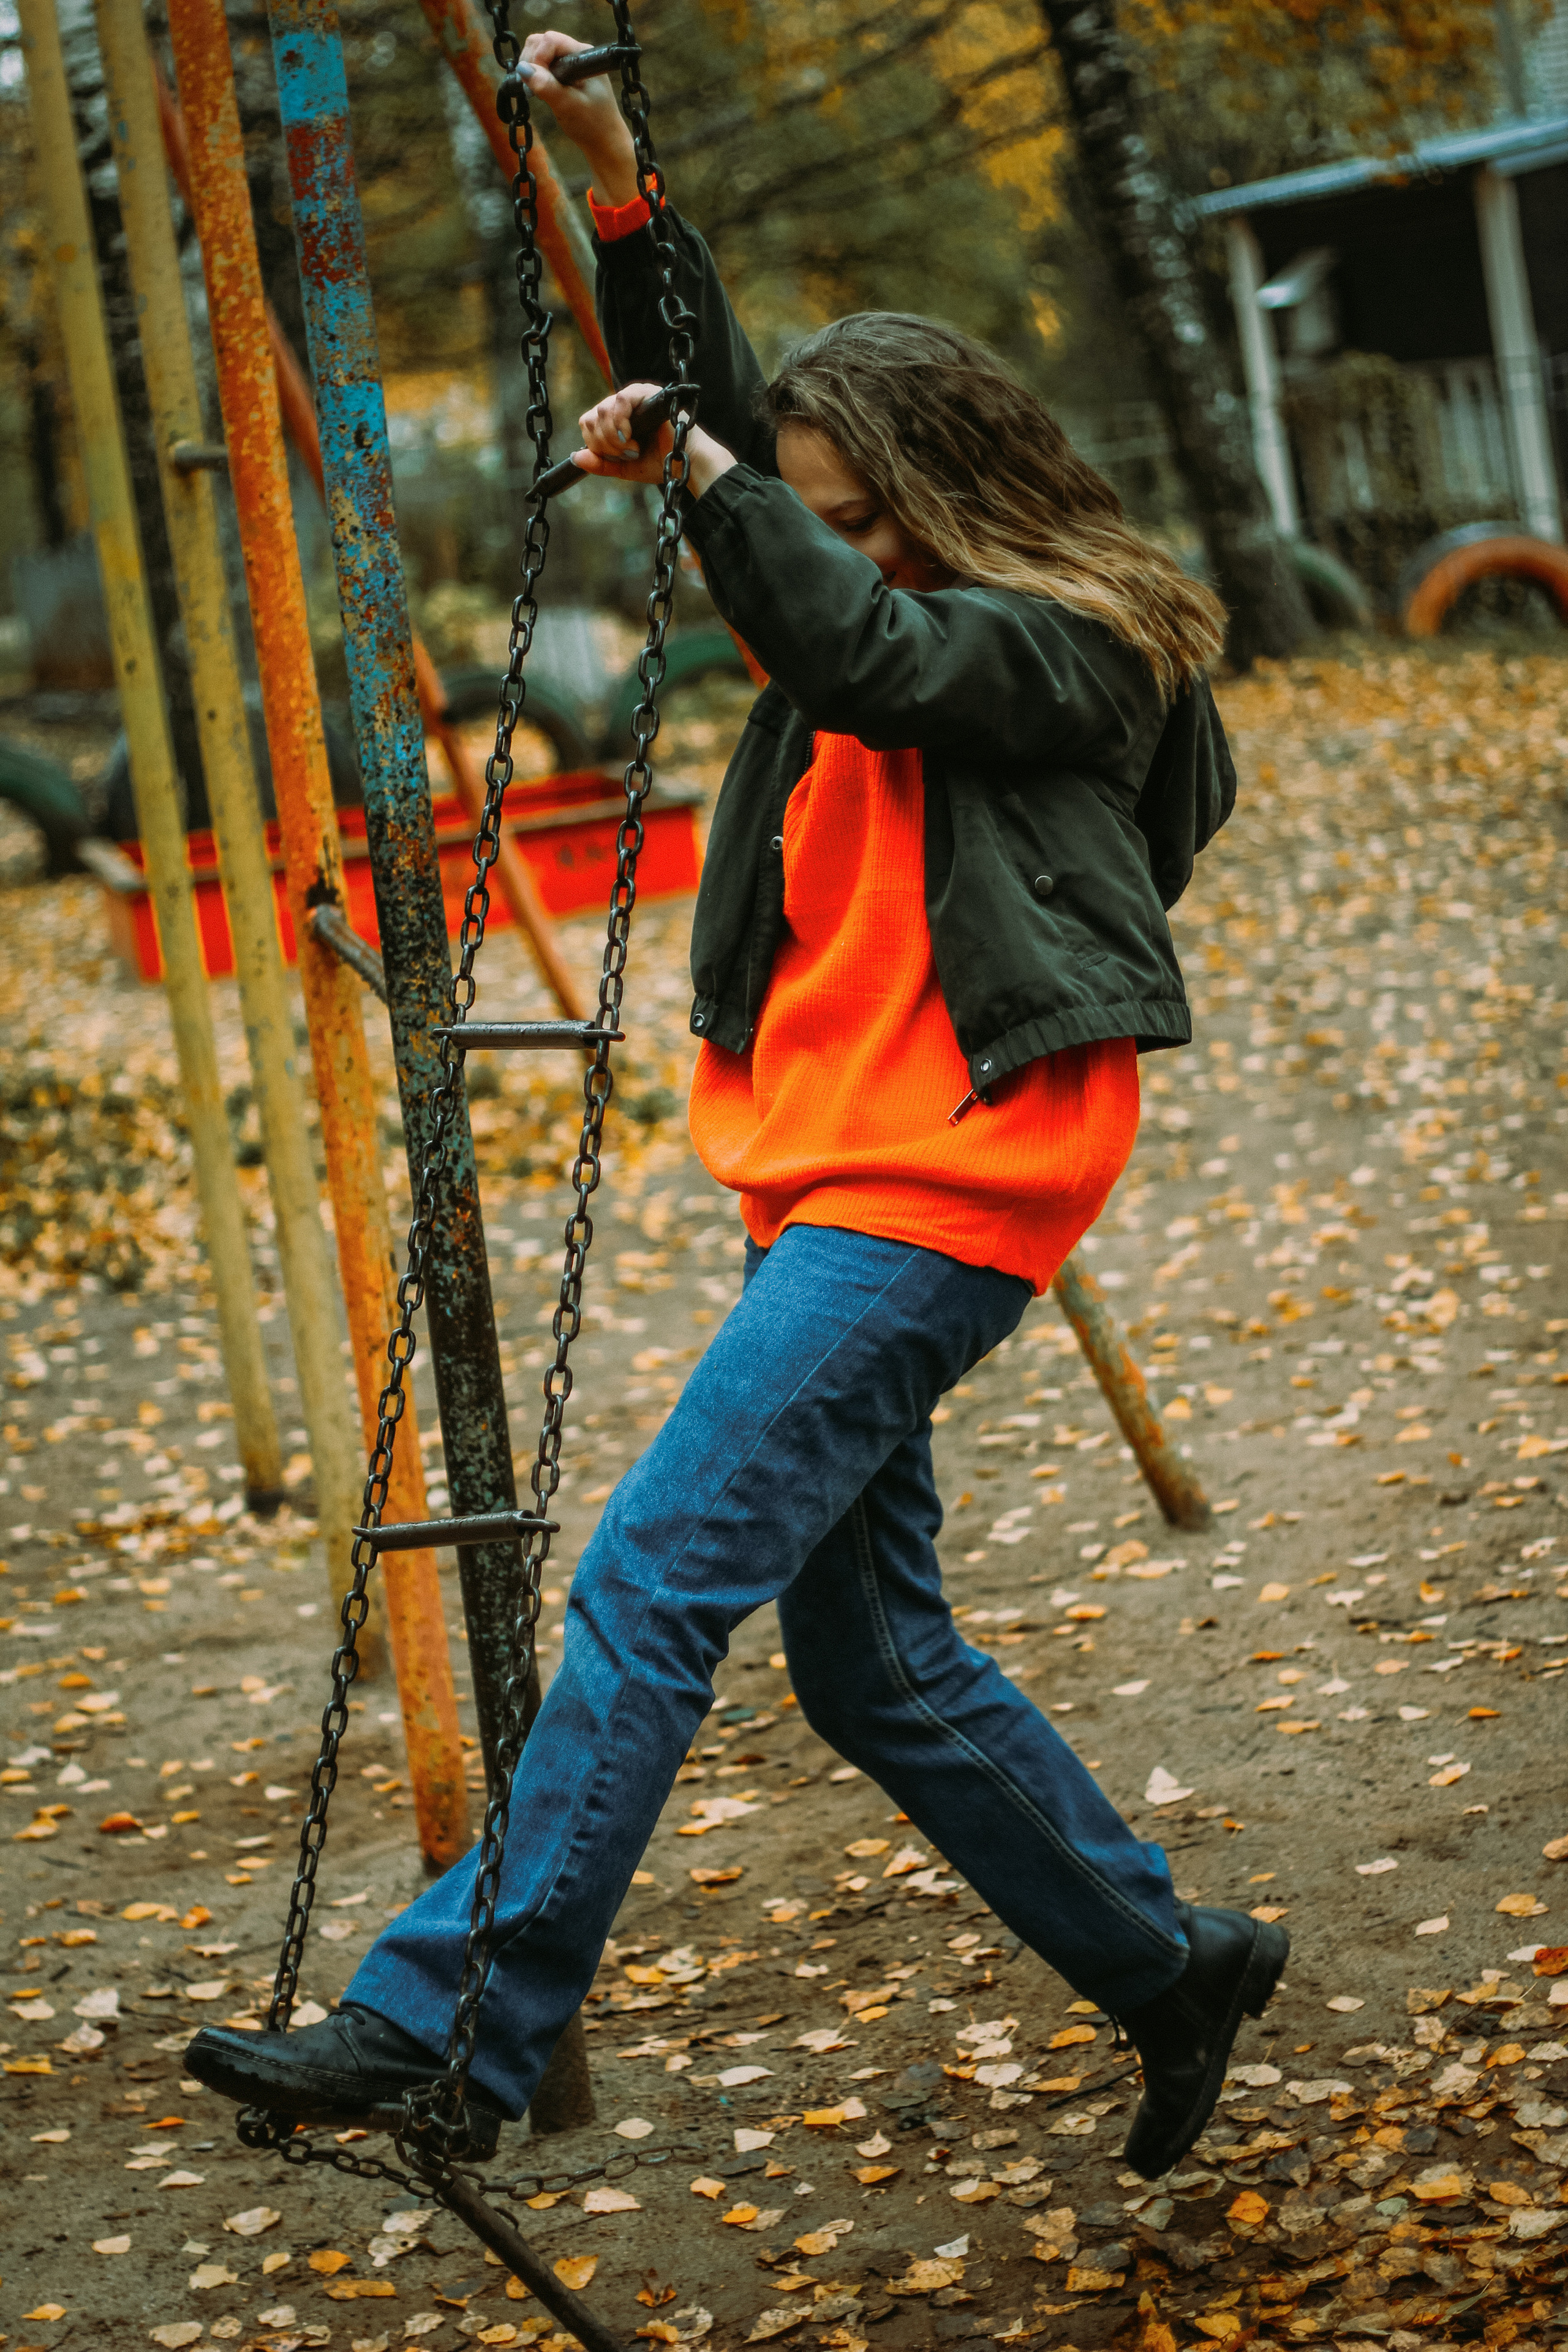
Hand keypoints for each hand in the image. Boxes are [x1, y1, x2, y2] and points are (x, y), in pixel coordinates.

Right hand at [520, 31, 639, 206]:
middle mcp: (575, 54)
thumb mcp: (568, 107)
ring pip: (538, 52)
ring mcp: (568, 63)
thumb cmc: (593, 126)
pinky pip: (542, 65)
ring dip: (531, 68)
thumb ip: (547, 86)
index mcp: (583, 56)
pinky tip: (538, 91)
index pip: (551, 40)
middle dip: (531, 61)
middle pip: (541, 42)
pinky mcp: (563, 74)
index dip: (538, 57)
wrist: (604, 142)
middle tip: (532, 87)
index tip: (536, 82)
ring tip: (536, 91)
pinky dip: (535, 75)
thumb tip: (523, 70)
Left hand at [568, 382, 736, 499]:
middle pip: (591, 417)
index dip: (595, 443)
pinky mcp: (645, 392)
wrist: (686, 464)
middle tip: (626, 454)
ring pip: (602, 410)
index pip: (588, 422)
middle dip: (604, 443)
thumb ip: (601, 463)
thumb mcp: (624, 467)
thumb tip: (575, 457)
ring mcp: (634, 396)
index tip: (617, 457)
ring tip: (633, 448)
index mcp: (618, 419)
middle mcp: (624, 405)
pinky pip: (619, 400)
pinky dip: (619, 423)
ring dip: (612, 437)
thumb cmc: (662, 462)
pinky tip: (631, 437)